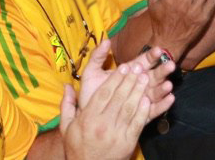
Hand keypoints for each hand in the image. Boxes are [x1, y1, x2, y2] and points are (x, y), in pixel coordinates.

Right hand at [62, 40, 159, 159]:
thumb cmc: (77, 148)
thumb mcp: (66, 128)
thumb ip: (67, 105)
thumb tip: (66, 86)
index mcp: (88, 118)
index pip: (104, 93)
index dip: (115, 79)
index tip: (123, 66)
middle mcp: (103, 124)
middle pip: (119, 97)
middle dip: (129, 80)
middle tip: (138, 67)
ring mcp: (116, 134)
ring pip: (130, 108)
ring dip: (139, 91)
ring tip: (145, 78)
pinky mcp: (128, 142)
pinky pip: (138, 123)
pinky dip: (143, 110)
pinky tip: (148, 99)